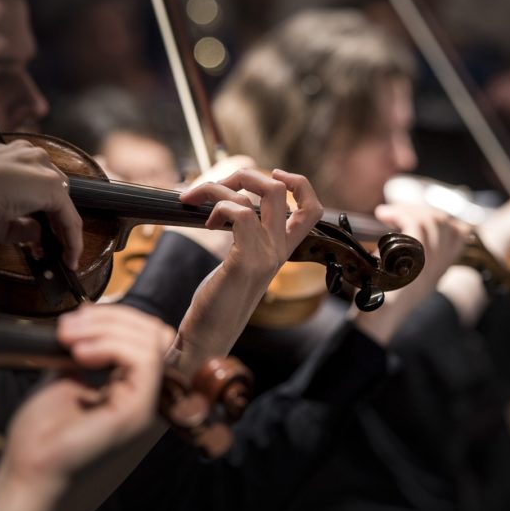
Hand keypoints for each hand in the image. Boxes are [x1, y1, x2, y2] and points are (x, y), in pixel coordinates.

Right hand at [0, 140, 83, 269]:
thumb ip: (21, 225)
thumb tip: (36, 235)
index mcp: (15, 156)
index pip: (38, 186)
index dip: (43, 215)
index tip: (41, 238)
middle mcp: (32, 156)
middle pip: (55, 194)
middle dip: (55, 224)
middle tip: (52, 248)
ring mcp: (43, 168)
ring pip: (63, 206)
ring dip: (65, 233)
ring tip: (65, 256)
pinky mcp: (52, 186)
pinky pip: (69, 217)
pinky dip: (72, 239)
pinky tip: (70, 255)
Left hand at [0, 304, 172, 491]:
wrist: (26, 474)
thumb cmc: (41, 436)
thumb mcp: (64, 377)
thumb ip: (86, 351)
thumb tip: (90, 317)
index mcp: (132, 388)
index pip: (149, 336)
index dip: (116, 318)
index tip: (74, 320)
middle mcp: (146, 396)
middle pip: (155, 333)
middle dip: (111, 317)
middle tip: (68, 327)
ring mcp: (145, 405)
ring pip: (152, 341)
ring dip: (107, 328)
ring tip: (68, 338)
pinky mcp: (138, 413)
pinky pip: (144, 361)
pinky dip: (112, 345)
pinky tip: (80, 353)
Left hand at [173, 168, 322, 365]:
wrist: (209, 336)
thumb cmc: (219, 300)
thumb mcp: (241, 262)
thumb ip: (246, 236)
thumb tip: (231, 204)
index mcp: (282, 250)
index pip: (312, 208)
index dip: (299, 183)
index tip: (273, 174)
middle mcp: (279, 250)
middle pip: (280, 188)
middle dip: (244, 175)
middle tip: (218, 186)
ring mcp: (266, 255)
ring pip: (258, 195)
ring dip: (218, 187)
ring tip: (196, 200)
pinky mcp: (246, 260)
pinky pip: (240, 213)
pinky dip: (218, 207)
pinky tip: (206, 224)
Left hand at [356, 204, 470, 343]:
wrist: (376, 322)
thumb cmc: (380, 301)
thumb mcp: (403, 278)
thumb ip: (410, 259)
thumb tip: (399, 230)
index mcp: (439, 270)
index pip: (460, 234)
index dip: (443, 218)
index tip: (420, 215)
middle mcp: (439, 266)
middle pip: (444, 223)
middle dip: (421, 210)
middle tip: (398, 211)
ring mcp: (430, 263)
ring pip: (432, 221)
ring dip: (408, 209)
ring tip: (387, 213)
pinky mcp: (415, 259)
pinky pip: (415, 225)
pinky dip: (399, 213)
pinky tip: (385, 215)